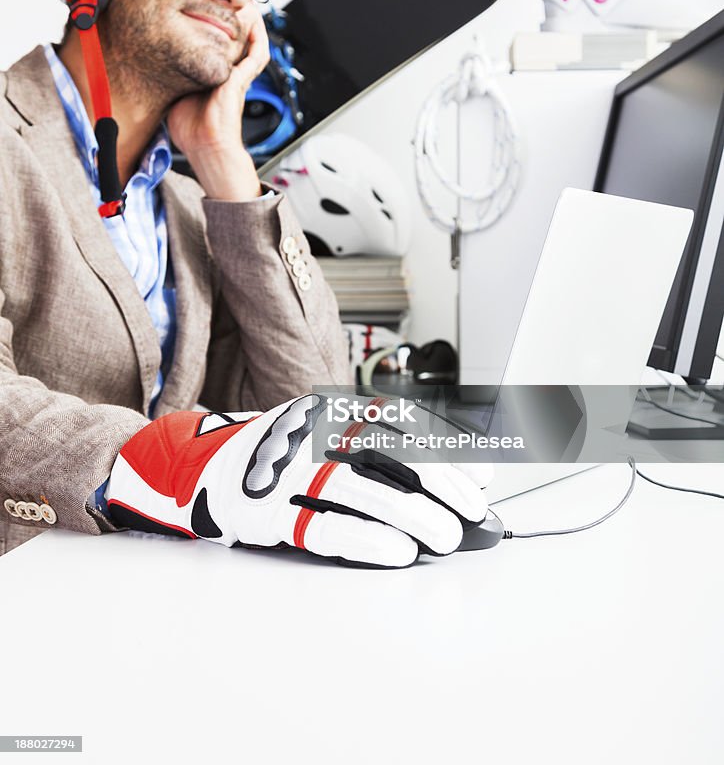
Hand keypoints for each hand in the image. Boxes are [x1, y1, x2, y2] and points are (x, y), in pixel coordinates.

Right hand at [105, 394, 491, 567]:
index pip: (397, 428)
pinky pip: (320, 526)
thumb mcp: (326, 437)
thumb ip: (386, 450)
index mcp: (328, 414)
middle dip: (435, 484)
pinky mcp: (265, 512)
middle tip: (470, 514)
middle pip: (384, 455)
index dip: (443, 451)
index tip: (478, 480)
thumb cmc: (281, 457)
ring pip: (357, 489)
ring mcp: (285, 472)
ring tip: (445, 536)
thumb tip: (465, 469)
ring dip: (408, 513)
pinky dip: (363, 538)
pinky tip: (397, 551)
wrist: (198, 466)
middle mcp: (309, 436)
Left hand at [167, 6, 269, 199]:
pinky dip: (257, 36)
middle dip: (234, 15)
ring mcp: (238, 74)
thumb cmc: (191, 129)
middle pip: (238, 35)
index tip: (206, 4)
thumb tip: (146, 65)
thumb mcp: (174, 93)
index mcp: (216, 74)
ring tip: (244, 1)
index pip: (221, 41)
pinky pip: (257, 53)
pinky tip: (253, 20)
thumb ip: (169, 78)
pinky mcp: (242, 79)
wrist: (205, 147)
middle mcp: (230, 71)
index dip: (217, 23)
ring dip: (250, 20)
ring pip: (252, 39)